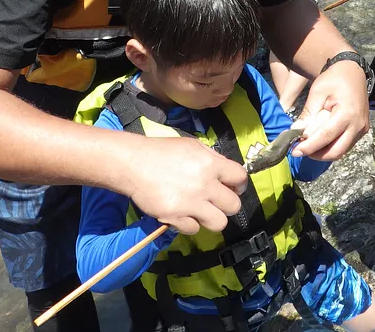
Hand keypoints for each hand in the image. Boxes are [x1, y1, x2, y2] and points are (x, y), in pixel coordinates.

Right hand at [120, 136, 247, 234]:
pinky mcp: (175, 217)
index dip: (239, 184)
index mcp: (211, 164)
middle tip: (216, 201)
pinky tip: (182, 213)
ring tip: (203, 211)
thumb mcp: (192, 145)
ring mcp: (190, 203)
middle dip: (227, 204)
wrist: (133, 164)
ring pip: (219, 223)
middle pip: (234, 205)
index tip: (233, 187)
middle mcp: (204, 185)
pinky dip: (189, 223)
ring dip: (213, 218)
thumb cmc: (162, 151)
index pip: (241, 178)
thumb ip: (212, 158)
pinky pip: (194, 229)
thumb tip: (228, 173)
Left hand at [292, 59, 368, 160]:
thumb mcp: (317, 92)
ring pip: (341, 151)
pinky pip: (346, 145)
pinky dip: (332, 146)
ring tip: (308, 144)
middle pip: (336, 151)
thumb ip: (308, 114)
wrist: (352, 72)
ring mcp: (362, 129)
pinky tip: (320, 139)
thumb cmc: (334, 78)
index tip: (294, 151)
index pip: (326, 137)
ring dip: (324, 152)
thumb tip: (296, 132)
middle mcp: (358, 125)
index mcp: (347, 113)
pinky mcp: (362, 130)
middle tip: (300, 150)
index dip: (309, 146)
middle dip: (317, 154)